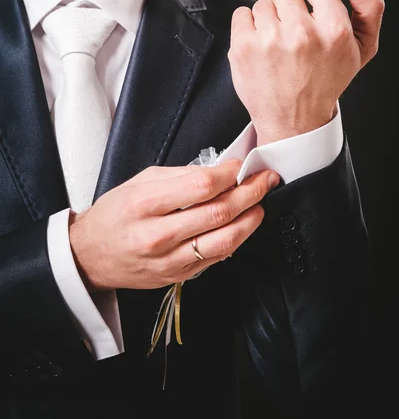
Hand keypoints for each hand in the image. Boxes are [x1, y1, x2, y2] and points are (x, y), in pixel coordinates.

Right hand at [69, 160, 279, 291]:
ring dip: (250, 219)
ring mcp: (169, 260)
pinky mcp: (177, 276)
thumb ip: (179, 175)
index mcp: (145, 204)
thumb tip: (218, 171)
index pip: (201, 186)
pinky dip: (235, 239)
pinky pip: (216, 258)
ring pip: (224, 239)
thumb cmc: (114, 214)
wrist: (89, 256)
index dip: (229, 173)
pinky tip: (242, 225)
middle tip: (265, 180)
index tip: (240, 165)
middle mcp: (157, 234)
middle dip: (250, 192)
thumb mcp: (139, 182)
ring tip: (260, 204)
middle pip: (219, 212)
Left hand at [228, 0, 384, 144]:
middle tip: (290, 29)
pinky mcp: (243, 48)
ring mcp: (270, 40)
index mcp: (334, 29)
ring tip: (276, 46)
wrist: (294, 120)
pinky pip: (241, 15)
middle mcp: (302, 33)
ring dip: (267, 20)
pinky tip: (259, 48)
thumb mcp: (362, 48)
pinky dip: (246, 28)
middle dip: (286, 4)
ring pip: (262, 3)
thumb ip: (368, 7)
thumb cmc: (326, 82)